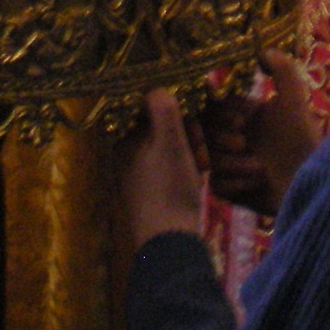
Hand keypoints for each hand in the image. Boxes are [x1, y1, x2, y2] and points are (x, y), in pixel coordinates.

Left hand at [122, 88, 209, 249]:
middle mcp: (126, 157)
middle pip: (162, 132)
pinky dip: (186, 171)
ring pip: (169, 152)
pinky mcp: (150, 197)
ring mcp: (137, 179)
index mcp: (125, 141)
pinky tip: (199, 179)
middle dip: (187, 135)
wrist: (168, 243)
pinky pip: (170, 172)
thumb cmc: (168, 187)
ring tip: (203, 167)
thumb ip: (163, 109)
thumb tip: (155, 85)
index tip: (196, 126)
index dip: (177, 114)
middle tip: (201, 150)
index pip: (151, 112)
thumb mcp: (169, 141)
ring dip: (190, 153)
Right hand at [201, 50, 318, 216]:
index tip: (241, 119)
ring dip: (235, 163)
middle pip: (205, 131)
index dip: (223, 112)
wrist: (313, 184)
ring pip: (210, 158)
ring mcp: (229, 165)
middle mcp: (233, 137)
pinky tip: (257, 183)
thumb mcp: (295, 102)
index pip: (213, 106)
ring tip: (260, 168)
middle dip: (224, 137)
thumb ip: (282, 71)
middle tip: (244, 143)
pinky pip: (216, 183)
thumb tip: (262, 49)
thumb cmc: (303, 141)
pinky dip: (237, 183)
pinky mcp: (229, 190)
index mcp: (243, 115)